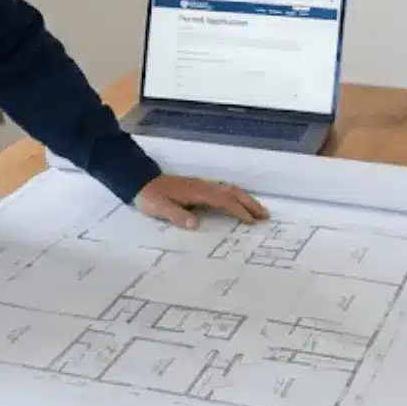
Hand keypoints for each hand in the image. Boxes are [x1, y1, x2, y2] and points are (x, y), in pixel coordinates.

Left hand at [135, 174, 268, 228]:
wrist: (140, 181)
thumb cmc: (150, 197)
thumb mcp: (159, 208)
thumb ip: (176, 215)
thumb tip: (194, 224)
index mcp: (197, 192)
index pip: (223, 200)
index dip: (238, 210)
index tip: (251, 221)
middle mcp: (203, 186)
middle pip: (232, 192)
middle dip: (250, 204)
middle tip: (265, 217)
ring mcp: (202, 185)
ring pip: (230, 189)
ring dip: (246, 199)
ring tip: (259, 212)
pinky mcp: (199, 187)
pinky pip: (224, 190)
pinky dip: (236, 196)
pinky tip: (239, 203)